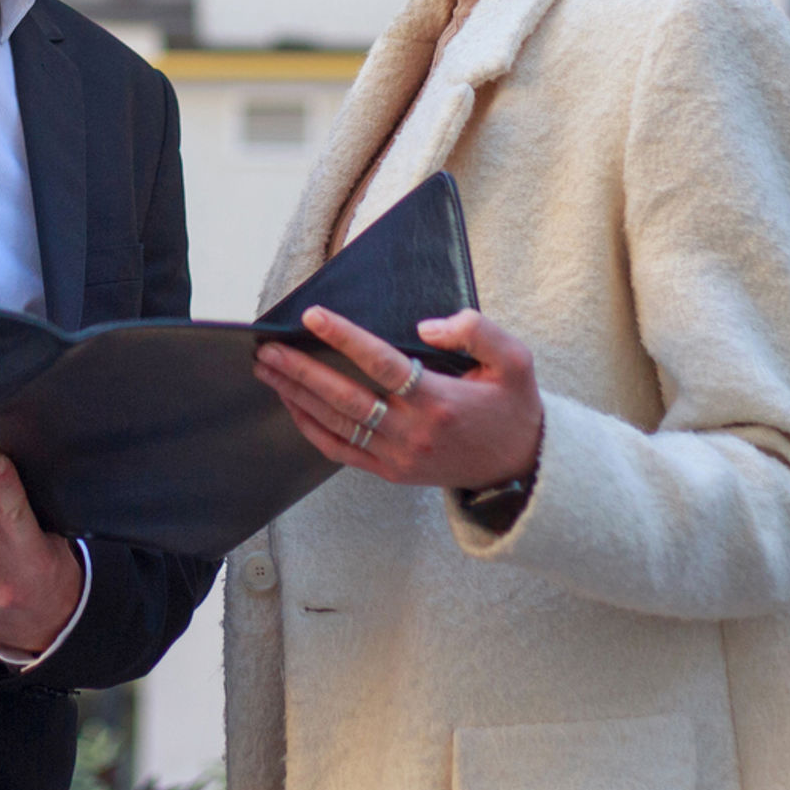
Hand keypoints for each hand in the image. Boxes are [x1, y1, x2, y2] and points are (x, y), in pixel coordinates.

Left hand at [255, 306, 544, 492]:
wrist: (522, 466)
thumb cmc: (513, 407)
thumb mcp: (514, 360)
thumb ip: (476, 330)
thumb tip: (424, 327)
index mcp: (440, 400)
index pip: (381, 363)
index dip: (344, 338)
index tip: (312, 317)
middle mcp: (414, 431)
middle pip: (344, 397)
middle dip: (300, 371)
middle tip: (266, 349)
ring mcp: (399, 456)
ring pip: (336, 424)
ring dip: (297, 396)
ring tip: (268, 370)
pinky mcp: (391, 472)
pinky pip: (340, 452)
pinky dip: (310, 429)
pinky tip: (292, 405)